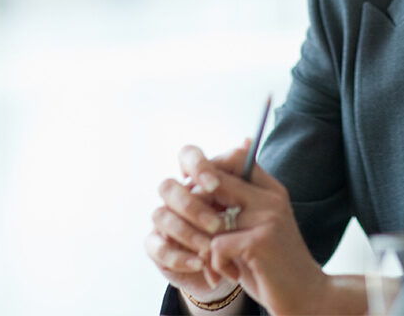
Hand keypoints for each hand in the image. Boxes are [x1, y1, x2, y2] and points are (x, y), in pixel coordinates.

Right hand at [145, 145, 235, 302]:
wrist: (233, 262)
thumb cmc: (239, 224)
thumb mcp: (247, 201)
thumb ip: (243, 173)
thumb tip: (247, 140)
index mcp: (197, 176)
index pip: (188, 156)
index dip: (198, 167)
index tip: (215, 184)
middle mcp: (176, 193)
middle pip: (168, 187)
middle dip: (192, 206)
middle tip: (216, 224)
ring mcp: (163, 218)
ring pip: (161, 216)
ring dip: (187, 232)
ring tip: (211, 247)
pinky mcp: (156, 245)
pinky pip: (157, 247)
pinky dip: (179, 256)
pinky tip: (200, 262)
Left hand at [188, 143, 330, 314]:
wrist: (307, 297)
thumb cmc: (273, 266)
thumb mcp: (257, 229)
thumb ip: (236, 205)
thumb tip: (202, 182)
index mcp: (272, 190)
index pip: (236, 157)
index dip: (209, 172)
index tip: (199, 199)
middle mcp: (271, 197)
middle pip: (216, 180)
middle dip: (196, 209)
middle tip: (200, 236)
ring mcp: (268, 217)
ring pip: (210, 219)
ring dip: (205, 246)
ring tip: (215, 264)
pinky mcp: (260, 241)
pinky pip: (215, 246)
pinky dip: (215, 266)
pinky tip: (229, 276)